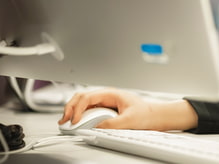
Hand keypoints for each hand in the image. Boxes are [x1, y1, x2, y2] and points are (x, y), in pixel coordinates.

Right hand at [59, 88, 196, 131]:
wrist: (155, 116)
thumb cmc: (146, 114)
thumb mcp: (130, 120)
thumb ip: (113, 123)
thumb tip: (96, 126)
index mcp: (111, 93)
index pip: (88, 97)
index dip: (78, 108)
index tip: (75, 120)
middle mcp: (106, 96)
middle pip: (81, 97)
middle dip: (70, 107)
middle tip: (63, 120)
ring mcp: (104, 102)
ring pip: (82, 102)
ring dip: (72, 110)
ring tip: (65, 121)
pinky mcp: (105, 109)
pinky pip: (88, 109)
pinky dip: (79, 114)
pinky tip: (75, 121)